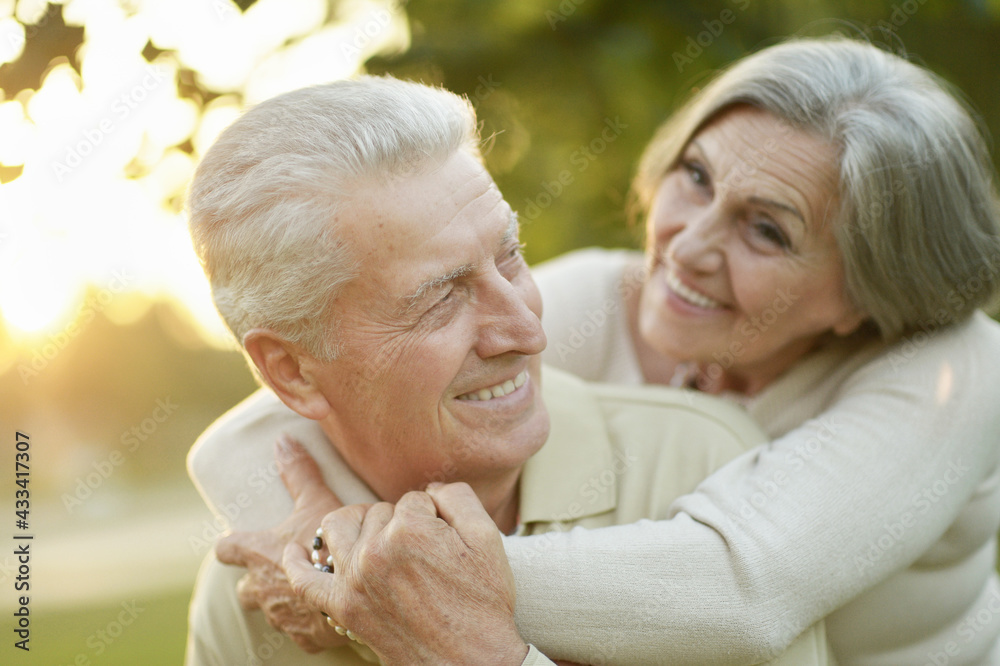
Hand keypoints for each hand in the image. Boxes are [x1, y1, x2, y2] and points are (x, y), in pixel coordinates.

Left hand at [215, 435, 347, 652]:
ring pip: (271, 611)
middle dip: (256, 582)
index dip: (231, 544)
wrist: (356, 594)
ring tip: (308, 590)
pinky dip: (310, 619)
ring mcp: (280, 616)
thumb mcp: (317, 501)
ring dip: (284, 600)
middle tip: (278, 570)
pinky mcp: (302, 638)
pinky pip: (301, 630)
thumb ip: (298, 472)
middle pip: (244, 590)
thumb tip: (283, 439)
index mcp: (257, 553)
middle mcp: (260, 588)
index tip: (236, 541)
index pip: (226, 549)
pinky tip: (328, 609)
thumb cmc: (332, 546)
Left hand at [283, 482, 528, 665]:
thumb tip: (429, 489)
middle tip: (420, 552)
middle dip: (397, 523)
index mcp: (412, 528)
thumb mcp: (487, 538)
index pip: (413, 500)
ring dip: (355, 526)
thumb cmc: (483, 601)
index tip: (443, 540)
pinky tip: (295, 551)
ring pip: (338, 527)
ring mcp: (354, 579)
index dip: (431, 517)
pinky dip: (295, 563)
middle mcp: (376, 549)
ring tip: (374, 539)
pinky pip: (304, 580)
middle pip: (377, 512)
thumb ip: (457, 497)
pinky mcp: (343, 607)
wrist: (471, 660)